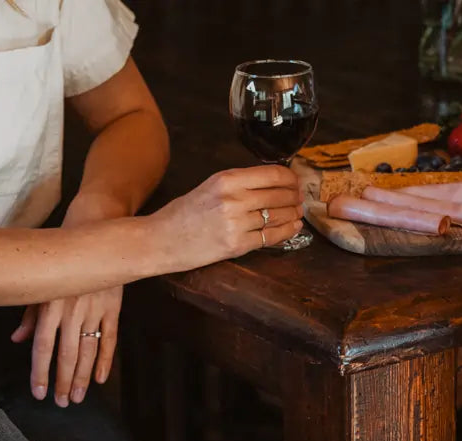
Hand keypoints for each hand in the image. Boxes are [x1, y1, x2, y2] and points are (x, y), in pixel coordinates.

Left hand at [12, 193, 126, 403]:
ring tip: (76, 398)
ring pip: (88, 351)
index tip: (38, 392)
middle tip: (61, 403)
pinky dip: (105, 360)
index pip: (42, 347)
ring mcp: (94, 310)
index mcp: (51, 305)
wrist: (95, 231)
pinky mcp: (113, 307)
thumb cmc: (60, 257)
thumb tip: (17, 340)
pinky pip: (110, 339)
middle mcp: (72, 310)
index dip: (39, 372)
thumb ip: (30, 314)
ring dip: (81, 377)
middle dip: (62, 381)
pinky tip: (99, 379)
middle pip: (66, 354)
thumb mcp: (40, 283)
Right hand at [151, 165, 303, 270]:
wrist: (161, 240)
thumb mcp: (209, 187)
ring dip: (293, 215)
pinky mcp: (236, 245)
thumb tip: (270, 183)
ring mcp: (236, 223)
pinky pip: (270, 237)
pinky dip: (286, 232)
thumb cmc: (183, 214)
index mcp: (226, 179)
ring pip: (277, 216)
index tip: (296, 182)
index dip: (291, 178)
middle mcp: (233, 199)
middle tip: (300, 199)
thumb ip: (238, 184)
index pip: (272, 174)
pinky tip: (293, 228)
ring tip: (297, 214)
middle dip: (295, 197)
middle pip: (279, 195)